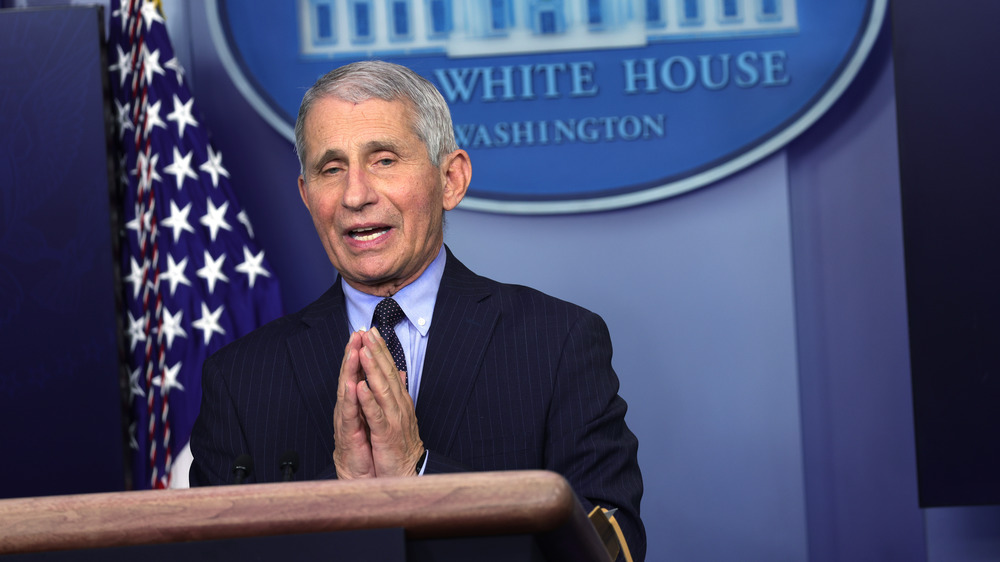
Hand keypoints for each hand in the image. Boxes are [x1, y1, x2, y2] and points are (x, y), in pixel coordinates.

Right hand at [332, 331, 375, 478]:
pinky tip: (354, 385)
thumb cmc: (371, 449)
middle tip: (357, 333)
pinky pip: (350, 415)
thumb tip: (394, 375)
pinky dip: (353, 399)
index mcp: (359, 404)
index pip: (360, 374)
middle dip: (353, 354)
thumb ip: (381, 396)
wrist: (366, 479)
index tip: (367, 332)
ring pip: (347, 391)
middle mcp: (350, 410)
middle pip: (350, 377)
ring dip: (350, 370)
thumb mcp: (380, 419)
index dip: (363, 353)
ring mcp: (347, 422)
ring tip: (354, 351)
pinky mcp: (348, 436)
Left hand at [356, 328, 424, 476]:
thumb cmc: (402, 445)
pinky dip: (368, 400)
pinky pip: (377, 415)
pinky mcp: (387, 434)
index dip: (382, 350)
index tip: (372, 332)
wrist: (408, 472)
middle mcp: (399, 405)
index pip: (391, 370)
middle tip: (367, 332)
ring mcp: (394, 419)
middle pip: (388, 374)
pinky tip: (361, 386)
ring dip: (372, 369)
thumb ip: (399, 392)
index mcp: (400, 400)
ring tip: (363, 351)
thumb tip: (401, 373)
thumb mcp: (401, 415)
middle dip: (377, 352)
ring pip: (382, 389)